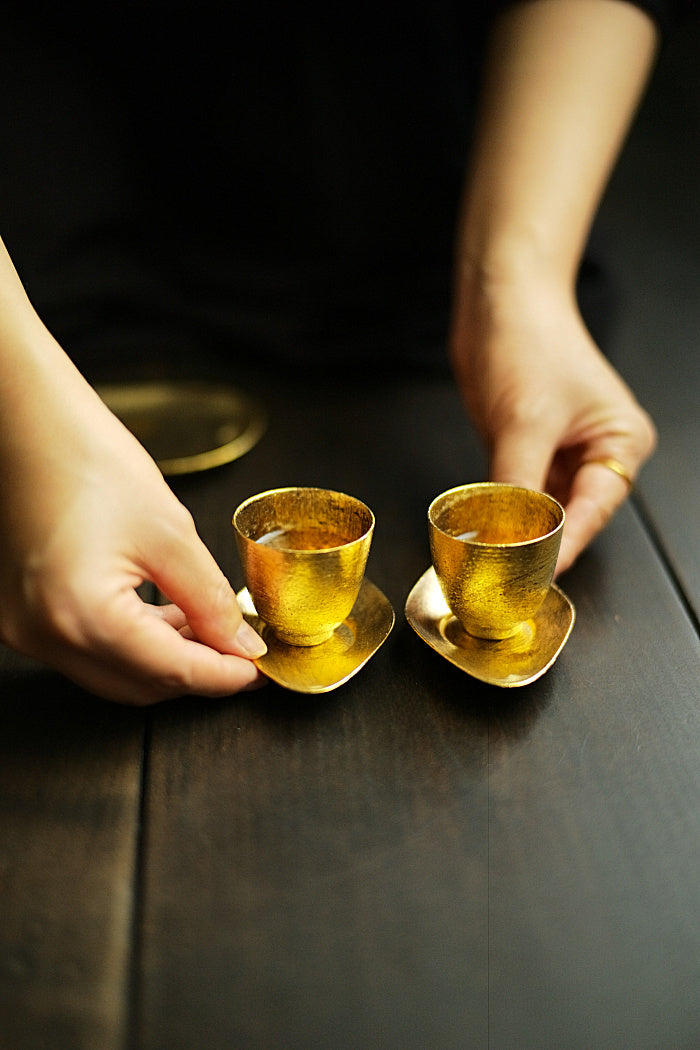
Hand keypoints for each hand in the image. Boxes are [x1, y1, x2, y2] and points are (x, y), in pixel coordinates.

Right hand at [0, 357, 266, 703]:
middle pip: (141, 685)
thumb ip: (211, 600)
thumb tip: (242, 643)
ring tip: (211, 627)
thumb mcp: (169, 533)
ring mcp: (26, 630)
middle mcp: (44, 636)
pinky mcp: (23, 617)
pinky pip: (89, 650)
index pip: (172, 672)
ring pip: (115, 674)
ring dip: (167, 659)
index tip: (260, 667)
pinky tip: (168, 615)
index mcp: (82, 616)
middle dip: (198, 673)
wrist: (26, 425)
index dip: (225, 674)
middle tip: (242, 648)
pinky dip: (133, 643)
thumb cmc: (87, 460)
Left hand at [449, 272, 656, 574]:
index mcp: (620, 442)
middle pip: (571, 515)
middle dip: (540, 540)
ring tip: (494, 555)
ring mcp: (560, 453)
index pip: (594, 509)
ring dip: (517, 529)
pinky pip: (515, 493)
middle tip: (509, 571)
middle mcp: (596, 452)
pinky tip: (485, 528)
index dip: (565, 544)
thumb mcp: (525, 422)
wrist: (497, 299)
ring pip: (540, 509)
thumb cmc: (529, 340)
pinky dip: (501, 510)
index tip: (538, 572)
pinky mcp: (526, 450)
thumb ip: (517, 488)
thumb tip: (507, 541)